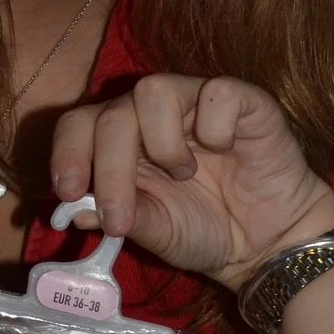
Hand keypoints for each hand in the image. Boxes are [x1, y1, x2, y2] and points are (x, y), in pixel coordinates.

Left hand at [50, 74, 333, 291]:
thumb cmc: (205, 230)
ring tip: (184, 174)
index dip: (67, 153)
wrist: (267, 244)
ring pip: (153, 89)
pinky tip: (224, 152)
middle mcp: (152, 116)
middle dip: (109, 169)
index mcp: (122, 143)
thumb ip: (120, 216)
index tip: (67, 193)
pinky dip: (215, 127)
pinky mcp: (243, 101)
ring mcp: (196, 103)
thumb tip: (74, 210)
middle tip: (121, 217)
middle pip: (111, 114)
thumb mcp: (156, 232)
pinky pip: (217, 92)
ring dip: (161, 142)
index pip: (78, 125)